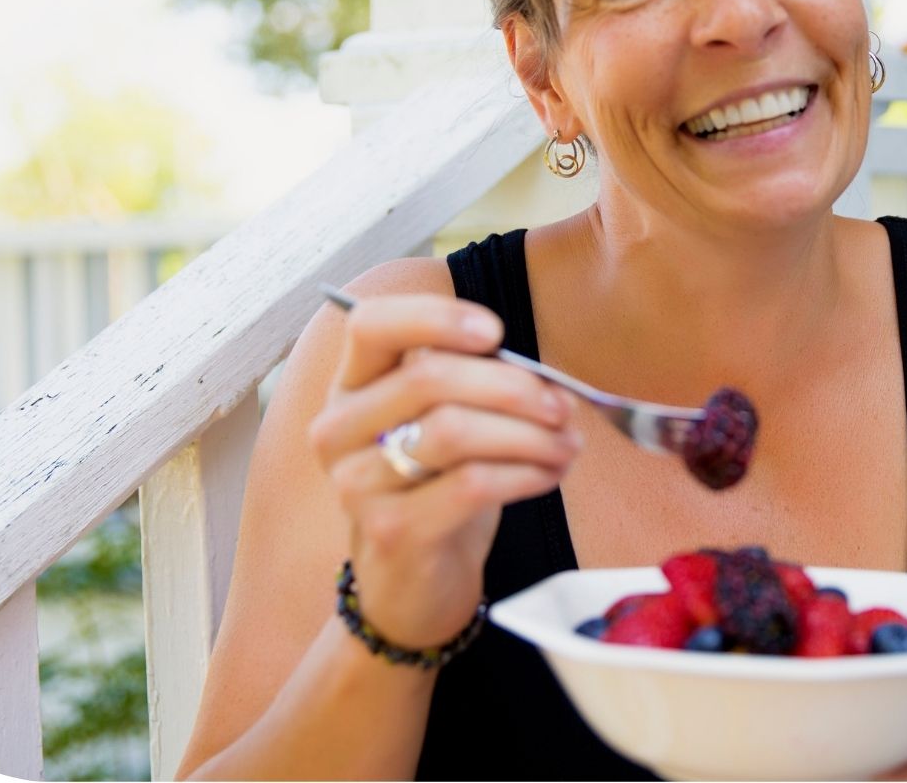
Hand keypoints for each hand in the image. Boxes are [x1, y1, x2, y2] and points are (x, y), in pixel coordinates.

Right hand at [307, 291, 584, 649]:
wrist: (412, 589)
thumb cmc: (437, 494)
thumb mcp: (442, 428)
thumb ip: (472, 387)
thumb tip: (544, 375)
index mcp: (352, 388)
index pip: (372, 326)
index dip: (435, 318)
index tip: (496, 332)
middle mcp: (340, 430)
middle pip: (429, 378)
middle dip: (512, 386)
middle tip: (562, 406)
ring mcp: (358, 483)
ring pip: (455, 431)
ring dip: (529, 434)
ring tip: (567, 445)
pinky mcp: (391, 529)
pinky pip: (473, 484)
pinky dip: (526, 473)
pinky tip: (550, 475)